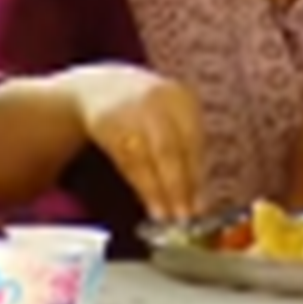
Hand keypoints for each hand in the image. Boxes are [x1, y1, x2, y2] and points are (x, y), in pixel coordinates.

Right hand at [64, 64, 204, 222]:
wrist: (101, 87)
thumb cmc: (149, 112)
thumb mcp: (172, 119)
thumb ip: (187, 152)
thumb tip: (200, 200)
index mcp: (181, 99)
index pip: (193, 142)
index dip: (197, 176)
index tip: (201, 206)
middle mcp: (156, 101)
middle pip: (169, 149)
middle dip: (178, 186)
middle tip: (184, 217)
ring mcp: (129, 111)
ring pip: (146, 158)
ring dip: (157, 191)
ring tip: (167, 216)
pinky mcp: (107, 124)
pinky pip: (127, 161)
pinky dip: (140, 185)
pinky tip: (149, 203)